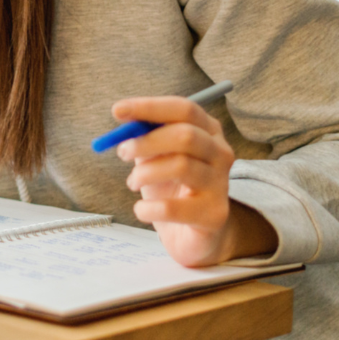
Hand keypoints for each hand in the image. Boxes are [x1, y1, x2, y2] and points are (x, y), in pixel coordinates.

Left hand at [113, 96, 276, 266]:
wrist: (191, 232)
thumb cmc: (170, 185)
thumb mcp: (156, 154)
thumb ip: (144, 134)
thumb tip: (123, 116)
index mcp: (208, 130)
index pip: (184, 109)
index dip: (149, 107)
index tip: (117, 110)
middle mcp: (221, 154)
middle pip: (186, 135)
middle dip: (146, 141)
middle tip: (122, 152)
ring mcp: (221, 185)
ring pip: (181, 166)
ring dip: (144, 173)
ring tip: (132, 181)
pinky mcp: (214, 216)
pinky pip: (174, 208)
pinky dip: (148, 207)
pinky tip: (141, 209)